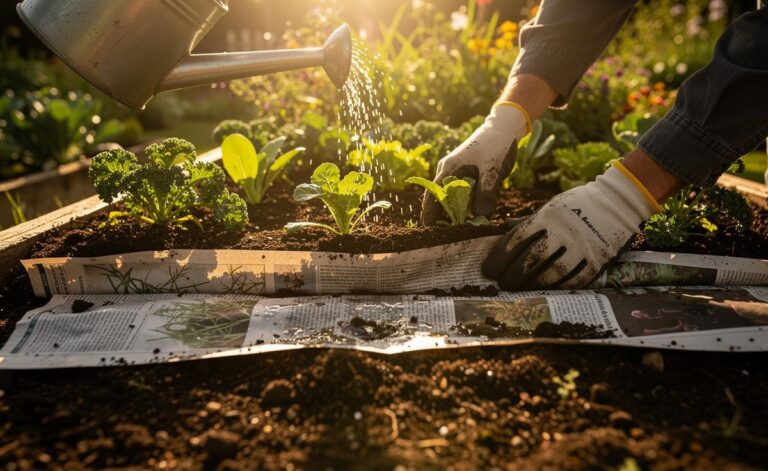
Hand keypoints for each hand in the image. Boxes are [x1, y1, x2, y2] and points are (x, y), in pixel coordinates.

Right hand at [422, 103, 529, 223]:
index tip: (429, 232)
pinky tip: (472, 216)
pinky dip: (465, 205)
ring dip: (456, 212)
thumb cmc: (496, 146)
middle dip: (443, 218)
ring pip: (452, 198)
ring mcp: (457, 172)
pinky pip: (462, 194)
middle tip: (448, 237)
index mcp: (448, 170)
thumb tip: (480, 220)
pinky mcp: (467, 174)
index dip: (430, 216)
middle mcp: (448, 172)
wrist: (504, 128)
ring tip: (459, 230)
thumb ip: (485, 196)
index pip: (433, 197)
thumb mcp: (492, 172)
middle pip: (440, 199)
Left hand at [482, 163, 661, 289]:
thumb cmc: (577, 205)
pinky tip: (545, 290)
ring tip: (520, 289)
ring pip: (552, 273)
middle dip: (513, 274)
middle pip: (532, 259)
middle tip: (502, 284)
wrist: (618, 202)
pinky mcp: (597, 260)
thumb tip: (502, 229)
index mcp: (548, 216)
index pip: (517, 238)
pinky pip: (574, 280)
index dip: (500, 256)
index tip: (489, 269)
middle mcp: (564, 231)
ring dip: (532, 284)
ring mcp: (582, 247)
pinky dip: (557, 287)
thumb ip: (528, 221)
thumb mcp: (551, 206)